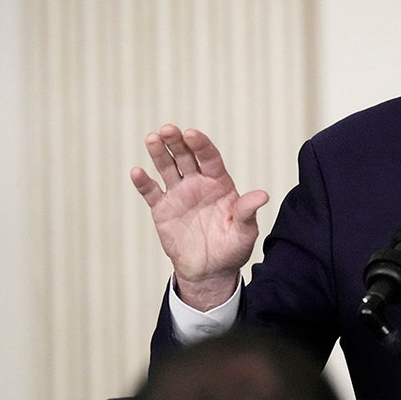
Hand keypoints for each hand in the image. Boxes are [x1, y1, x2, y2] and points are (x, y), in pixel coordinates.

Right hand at [130, 125, 268, 309]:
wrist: (211, 270)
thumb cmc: (233, 248)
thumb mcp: (245, 231)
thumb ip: (247, 211)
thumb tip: (263, 195)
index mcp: (219, 184)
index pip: (209, 158)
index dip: (201, 145)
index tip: (192, 134)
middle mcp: (198, 184)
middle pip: (186, 157)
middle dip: (177, 142)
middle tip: (168, 129)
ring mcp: (179, 195)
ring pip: (167, 168)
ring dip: (159, 153)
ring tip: (152, 139)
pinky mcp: (162, 210)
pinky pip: (151, 193)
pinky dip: (143, 182)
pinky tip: (137, 172)